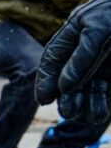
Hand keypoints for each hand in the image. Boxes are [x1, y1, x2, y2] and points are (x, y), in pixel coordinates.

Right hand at [36, 0, 110, 119]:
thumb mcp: (99, 29)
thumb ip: (81, 57)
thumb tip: (64, 86)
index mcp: (75, 31)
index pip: (53, 59)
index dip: (45, 80)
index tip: (44, 100)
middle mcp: (87, 46)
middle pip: (71, 76)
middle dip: (69, 96)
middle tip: (69, 113)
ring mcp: (105, 56)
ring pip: (91, 84)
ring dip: (89, 102)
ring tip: (92, 118)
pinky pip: (108, 86)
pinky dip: (104, 99)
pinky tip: (102, 111)